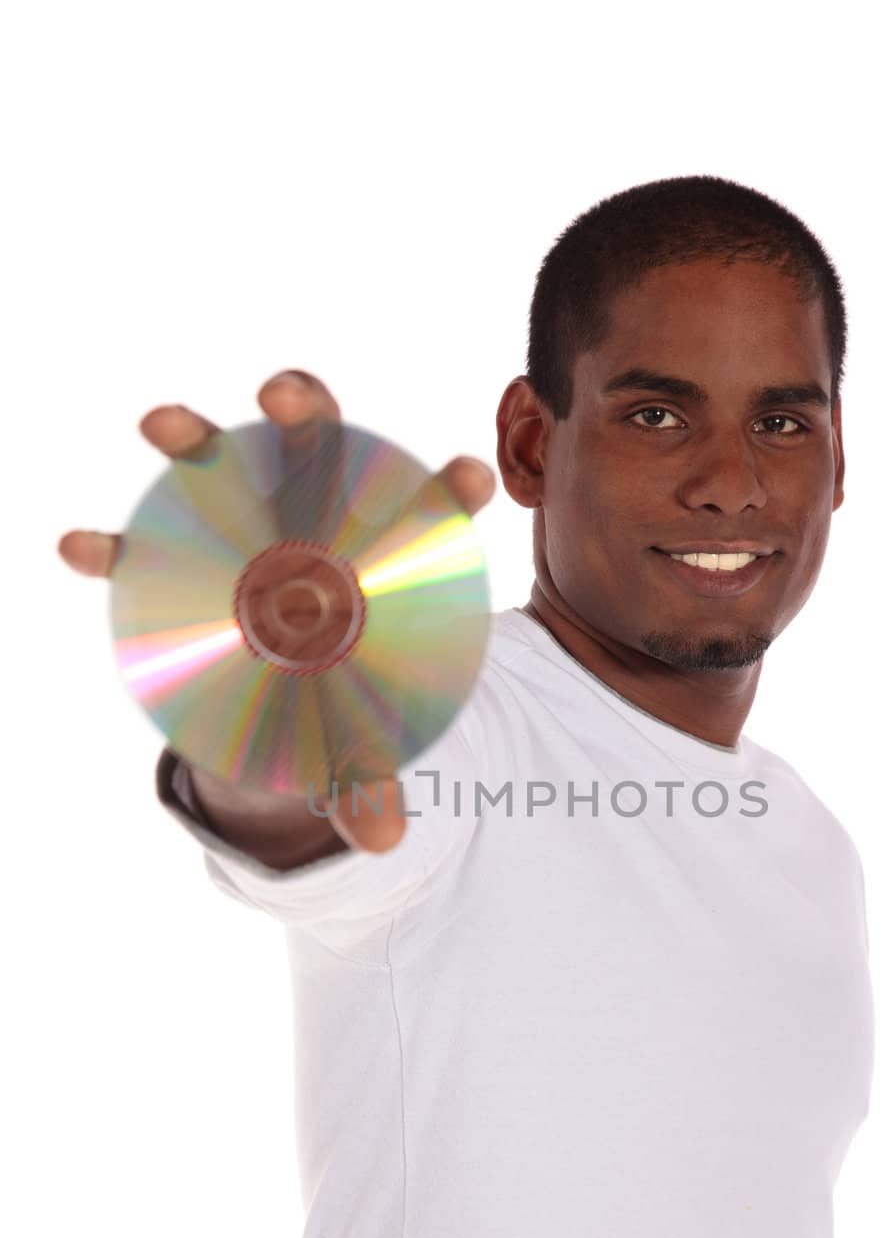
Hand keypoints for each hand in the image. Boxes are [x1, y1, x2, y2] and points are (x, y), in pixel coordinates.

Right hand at [57, 369, 495, 855]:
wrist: (279, 698)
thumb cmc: (338, 699)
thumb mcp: (356, 740)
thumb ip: (368, 775)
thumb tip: (384, 842)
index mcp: (380, 555)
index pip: (423, 511)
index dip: (446, 490)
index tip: (467, 477)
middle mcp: (312, 517)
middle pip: (316, 447)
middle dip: (303, 407)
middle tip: (284, 395)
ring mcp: (240, 529)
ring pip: (217, 465)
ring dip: (190, 437)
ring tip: (160, 424)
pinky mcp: (178, 560)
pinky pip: (139, 547)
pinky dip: (111, 544)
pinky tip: (78, 548)